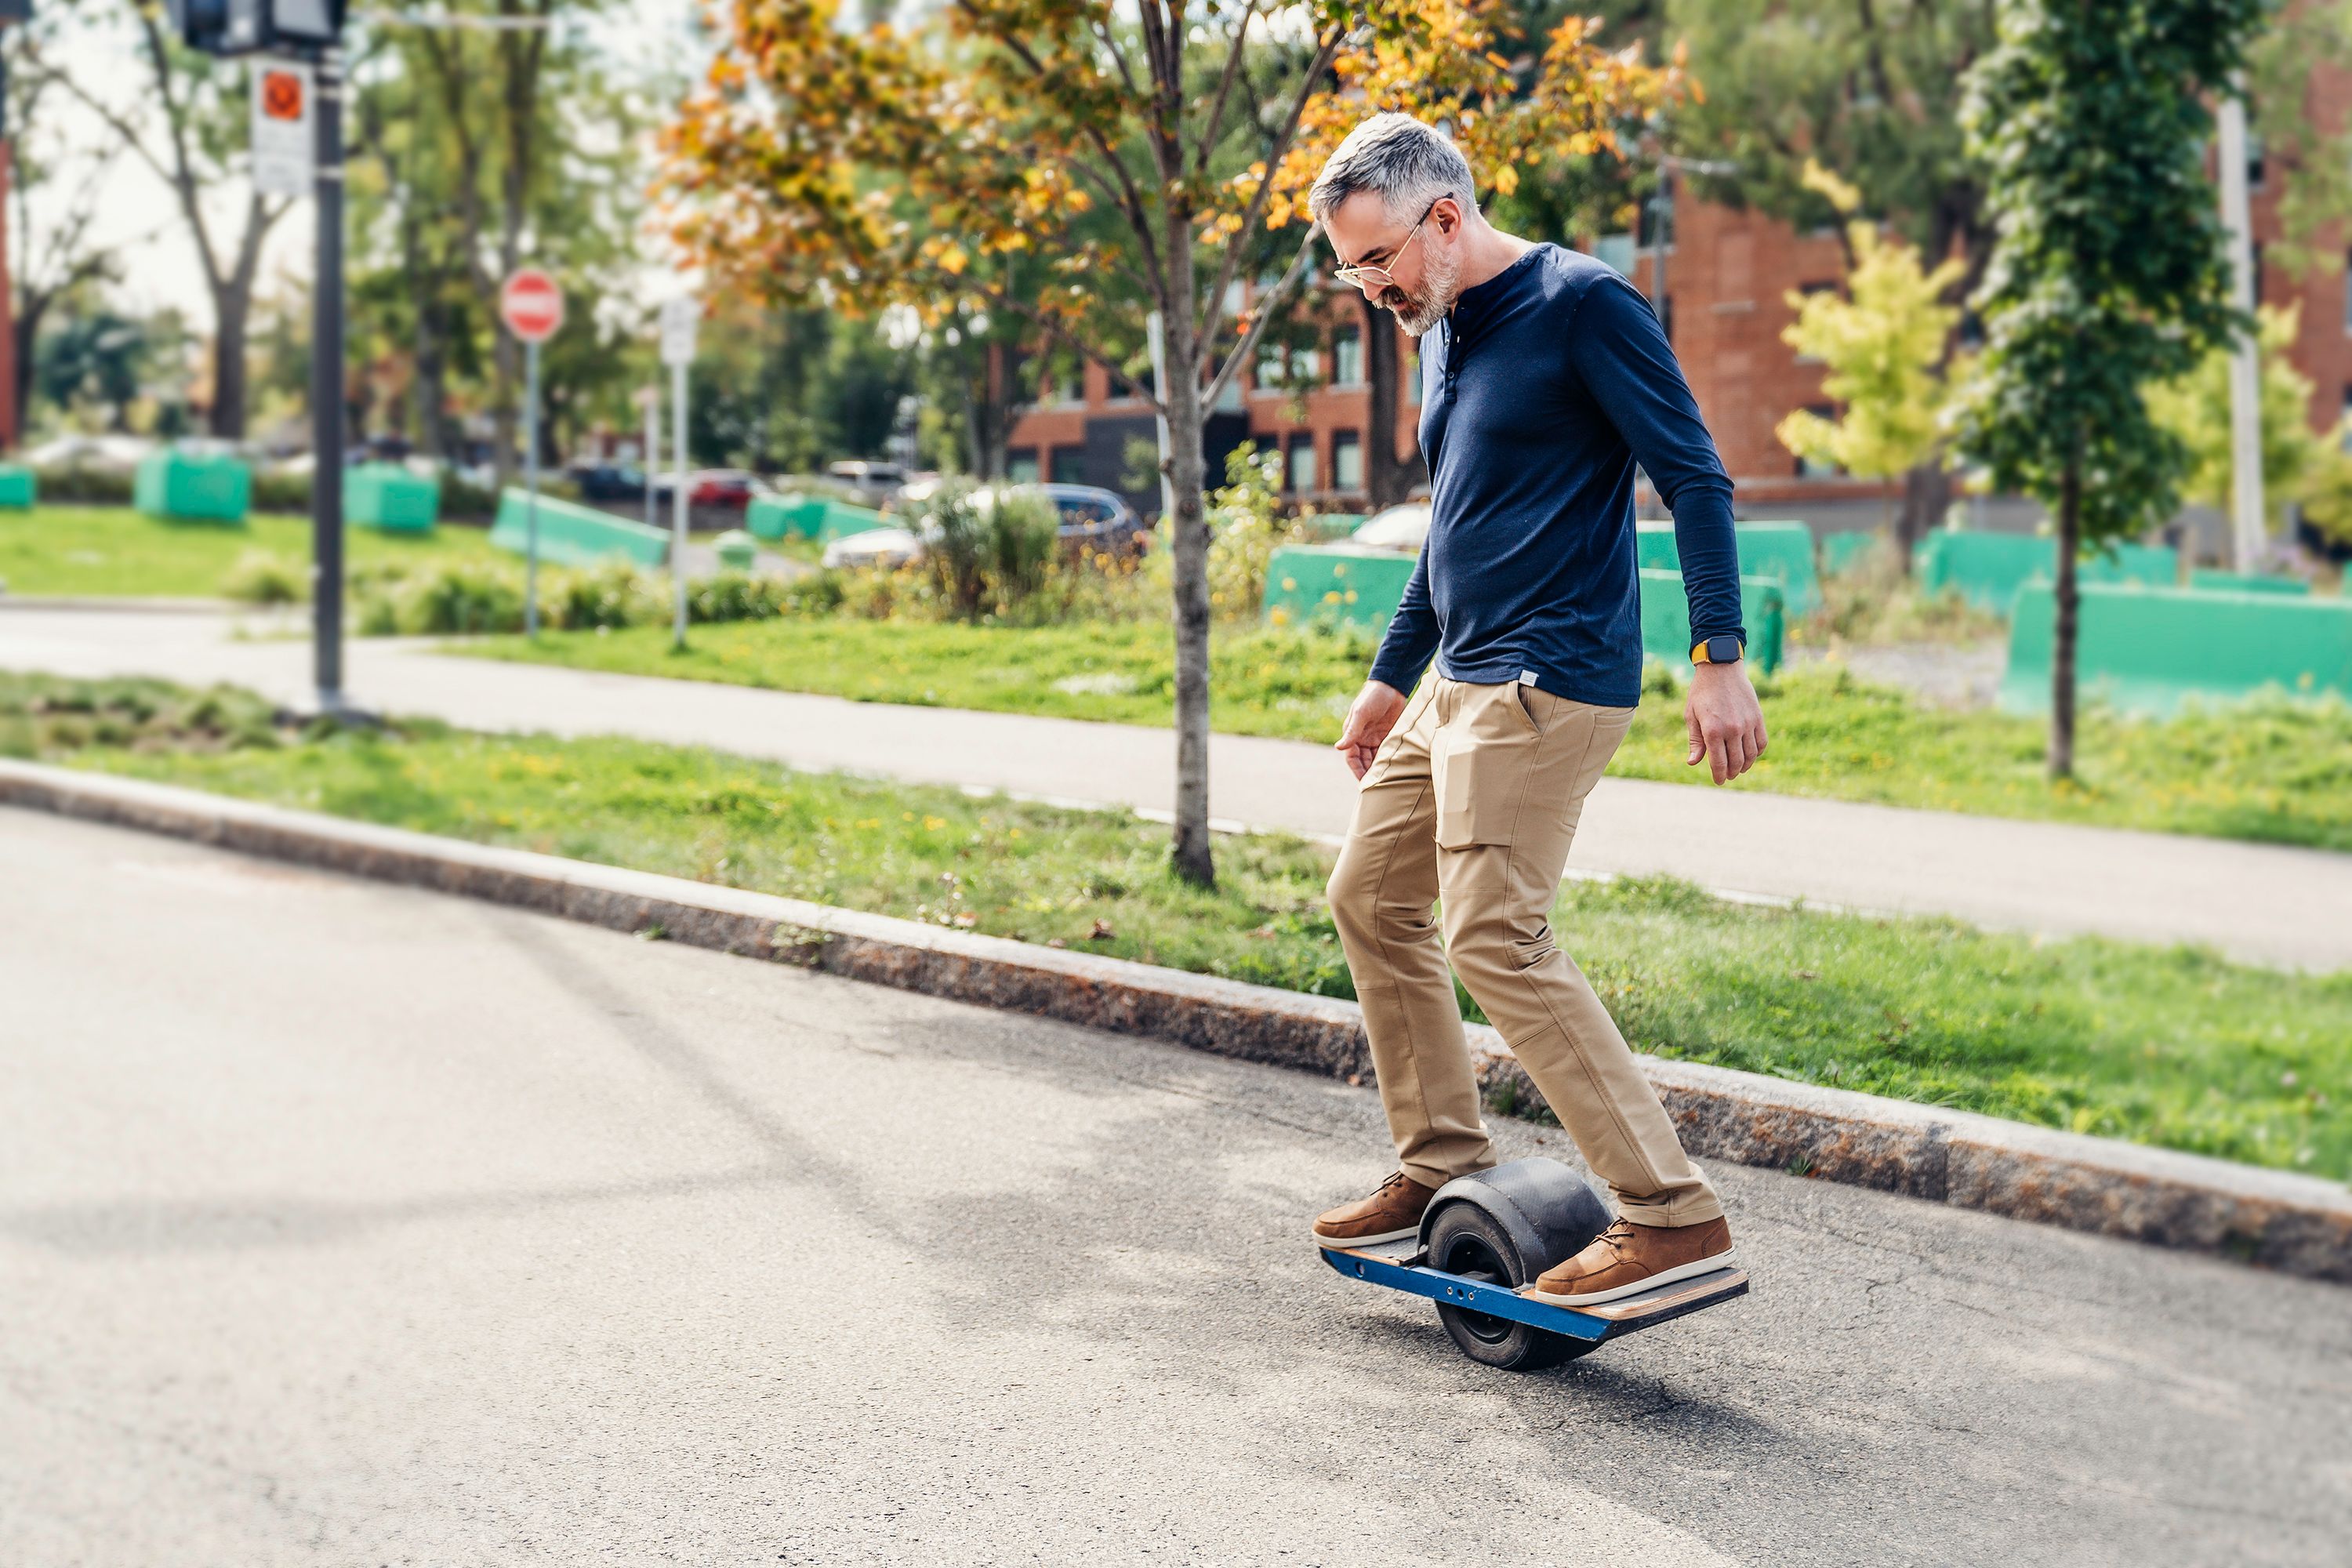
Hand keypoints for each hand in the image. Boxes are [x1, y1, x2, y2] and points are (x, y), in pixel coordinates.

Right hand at [1334, 680, 1407, 779]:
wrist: (1391, 686)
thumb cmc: (1372, 697)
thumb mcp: (1361, 714)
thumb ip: (1352, 731)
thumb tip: (1338, 748)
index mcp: (1353, 734)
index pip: (1352, 757)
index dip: (1356, 770)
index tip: (1363, 783)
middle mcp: (1362, 738)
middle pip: (1363, 761)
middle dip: (1367, 773)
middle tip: (1375, 786)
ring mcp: (1375, 737)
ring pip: (1374, 758)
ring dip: (1378, 768)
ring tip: (1385, 781)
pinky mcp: (1387, 735)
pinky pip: (1386, 752)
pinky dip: (1388, 760)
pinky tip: (1394, 768)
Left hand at [1685, 661, 1767, 783]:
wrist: (1721, 669)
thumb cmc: (1701, 693)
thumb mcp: (1691, 715)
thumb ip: (1695, 741)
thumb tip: (1693, 762)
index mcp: (1712, 730)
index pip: (1718, 763)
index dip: (1719, 775)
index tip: (1719, 781)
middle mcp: (1732, 729)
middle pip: (1735, 762)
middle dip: (1731, 773)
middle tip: (1727, 776)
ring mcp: (1747, 724)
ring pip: (1751, 755)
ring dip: (1745, 765)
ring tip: (1738, 768)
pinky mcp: (1758, 718)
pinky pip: (1762, 742)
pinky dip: (1757, 752)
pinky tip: (1750, 754)